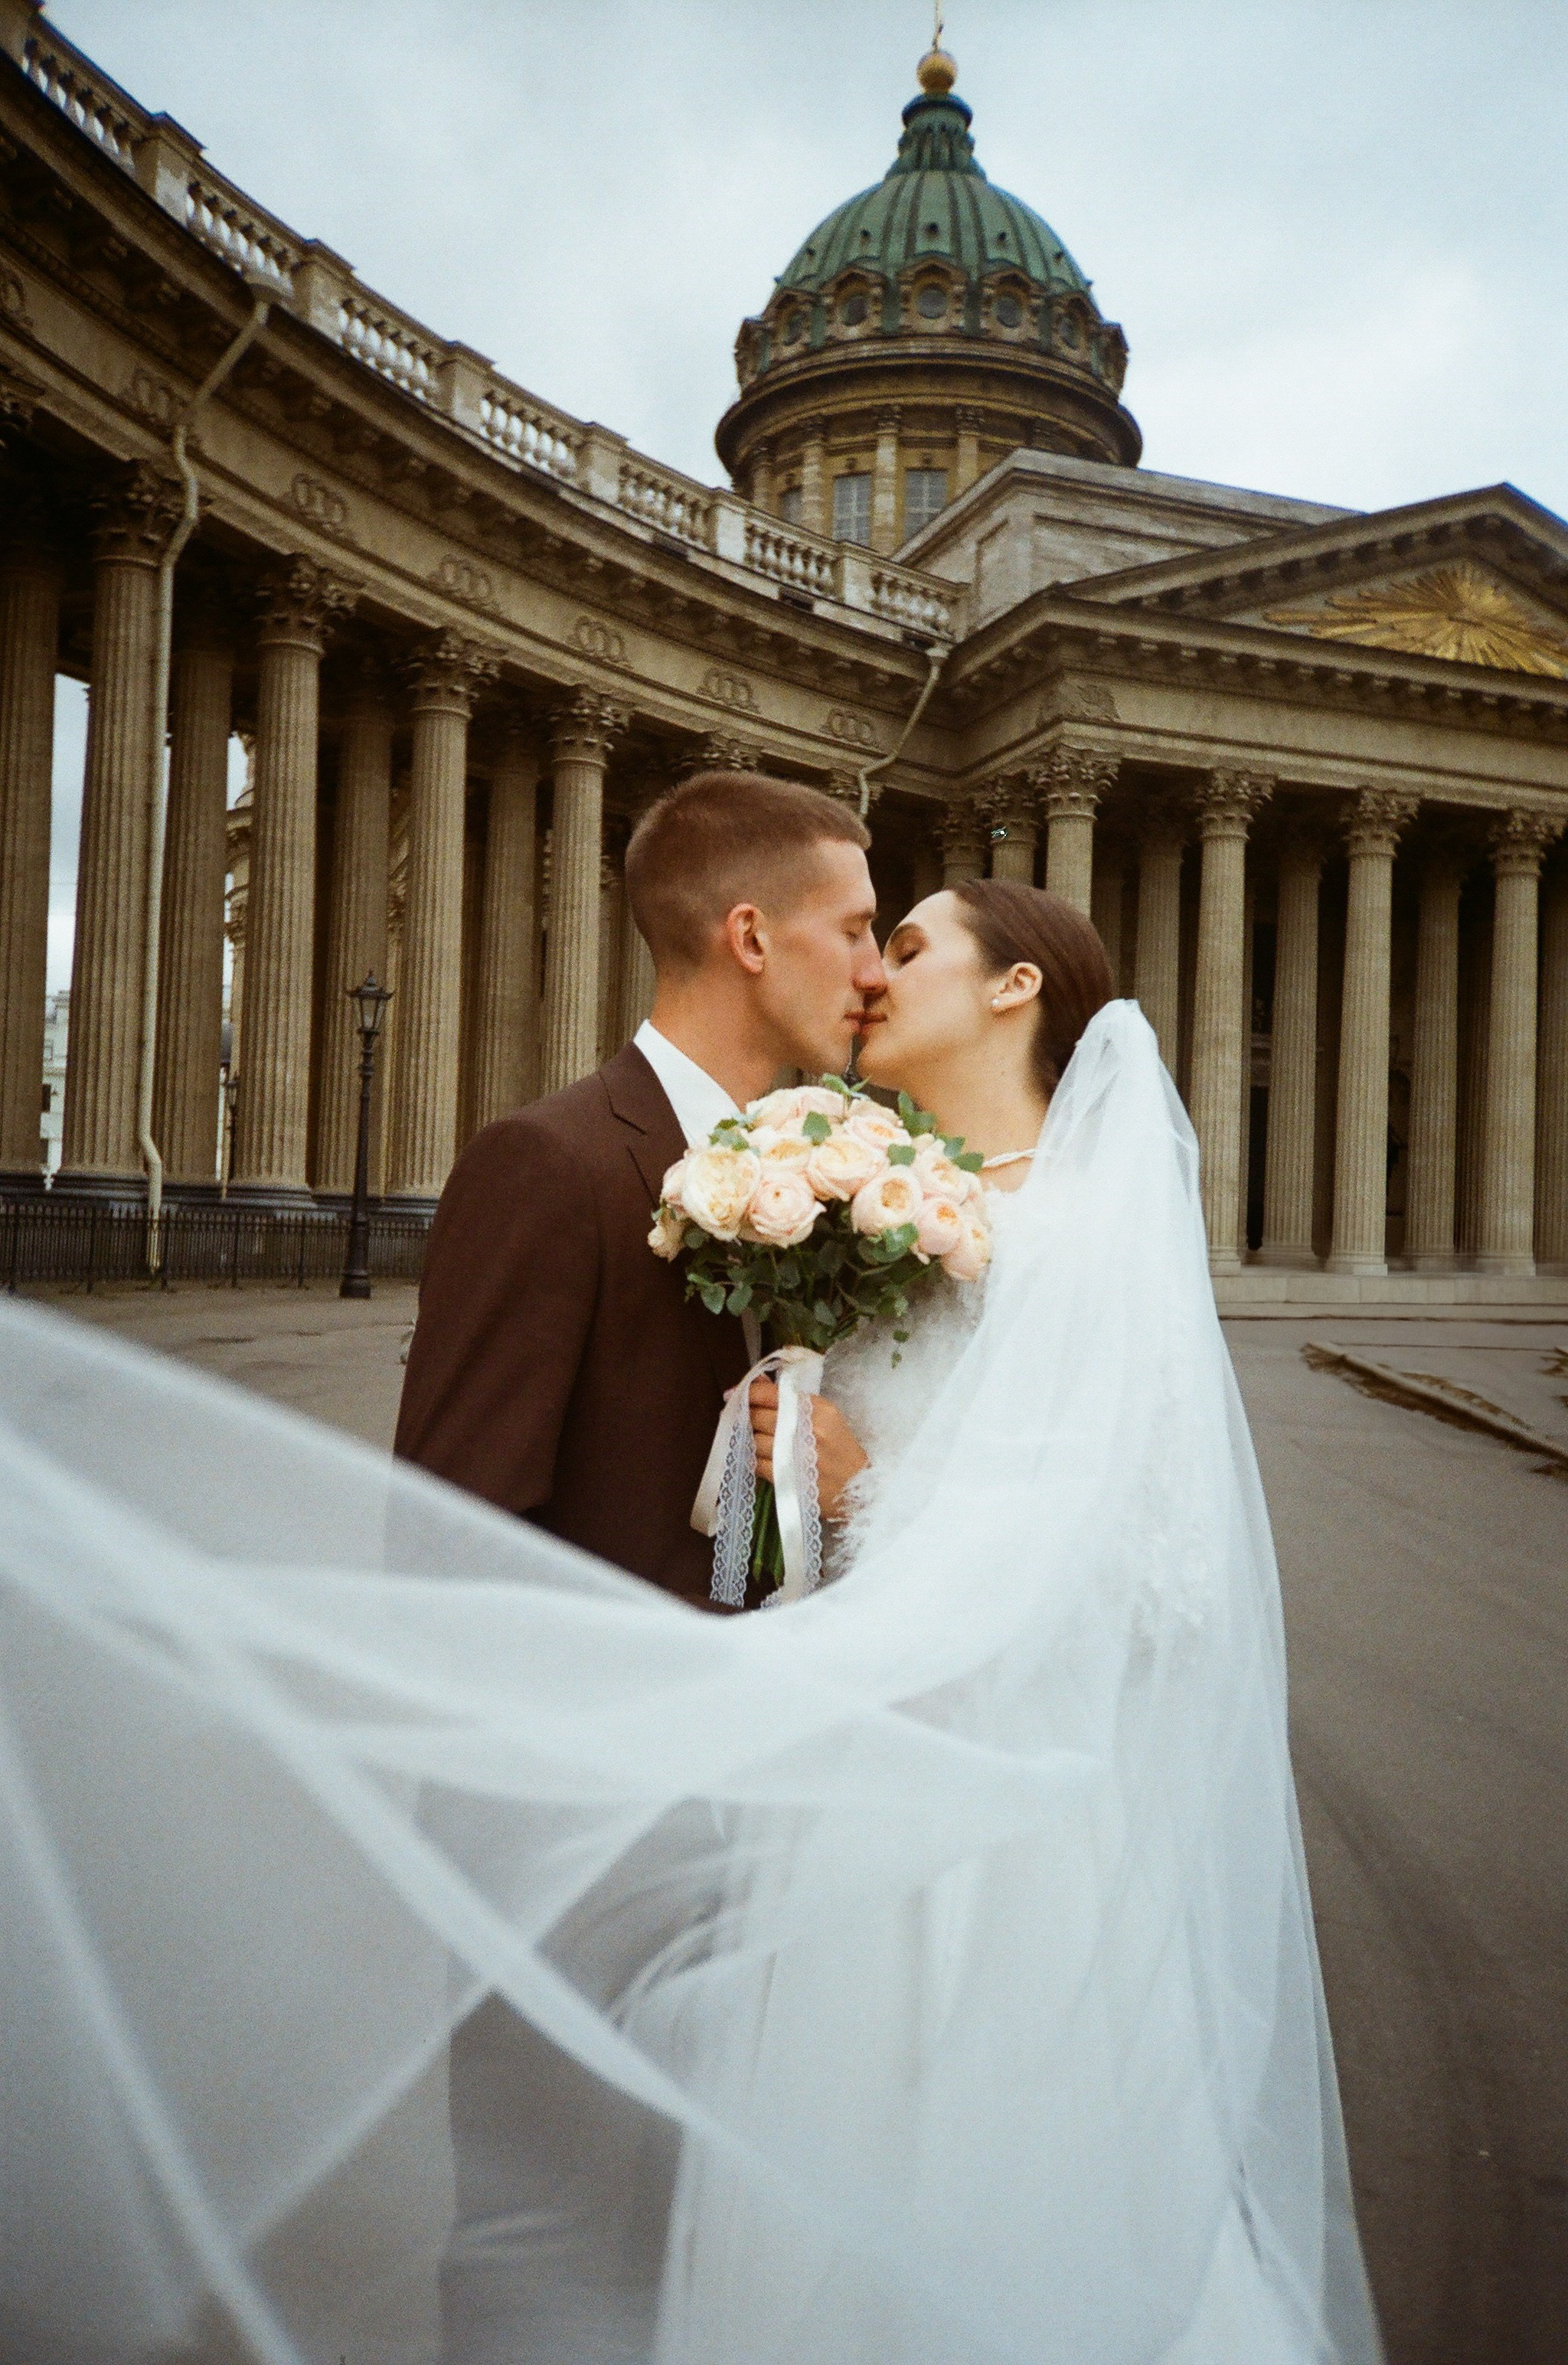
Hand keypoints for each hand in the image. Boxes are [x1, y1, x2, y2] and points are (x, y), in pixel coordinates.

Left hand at [748, 1379, 867, 1519]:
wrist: (858, 1491)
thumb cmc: (842, 1452)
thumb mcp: (826, 1419)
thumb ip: (792, 1401)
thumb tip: (759, 1383)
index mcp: (818, 1408)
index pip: (771, 1394)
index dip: (748, 1392)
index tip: (733, 1394)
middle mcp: (805, 1427)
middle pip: (758, 1416)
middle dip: (746, 1416)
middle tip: (740, 1418)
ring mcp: (794, 1453)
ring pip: (754, 1440)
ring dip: (750, 1440)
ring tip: (757, 1441)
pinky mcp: (786, 1477)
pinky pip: (756, 1463)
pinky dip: (755, 1460)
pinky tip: (762, 1459)